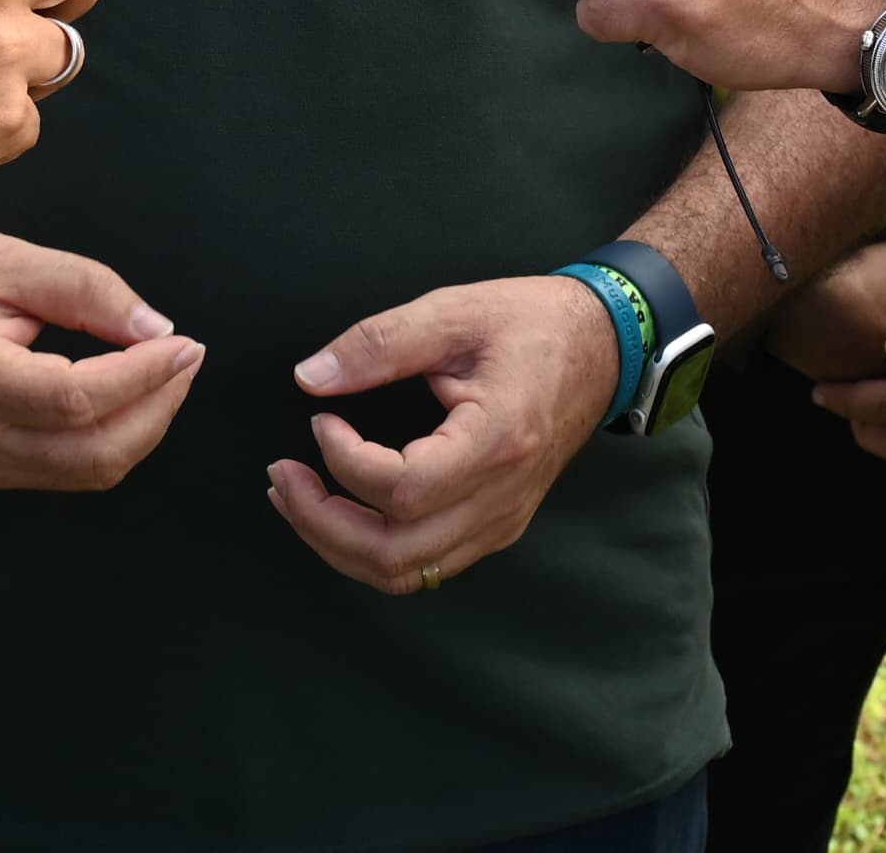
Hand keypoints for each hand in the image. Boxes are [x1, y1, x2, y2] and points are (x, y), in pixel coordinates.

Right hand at [0, 219, 203, 491]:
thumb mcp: (10, 260)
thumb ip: (87, 290)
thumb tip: (158, 329)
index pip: (77, 399)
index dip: (142, 376)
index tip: (185, 342)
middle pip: (93, 453)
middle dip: (156, 407)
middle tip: (186, 354)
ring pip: (90, 471)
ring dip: (143, 426)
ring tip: (167, 369)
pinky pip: (73, 468)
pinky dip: (115, 435)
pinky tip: (130, 390)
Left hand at [269, 275, 616, 595]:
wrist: (604, 346)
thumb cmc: (533, 322)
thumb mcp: (454, 311)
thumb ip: (379, 342)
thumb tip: (310, 377)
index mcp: (497, 441)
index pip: (402, 489)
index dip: (344, 462)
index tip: (319, 418)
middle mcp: (503, 497)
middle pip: (396, 554)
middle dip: (321, 525)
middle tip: (280, 478)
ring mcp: (503, 520)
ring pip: (407, 573)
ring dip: (340, 544)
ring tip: (297, 498)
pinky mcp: (498, 525)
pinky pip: (427, 564)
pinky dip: (373, 548)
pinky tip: (343, 508)